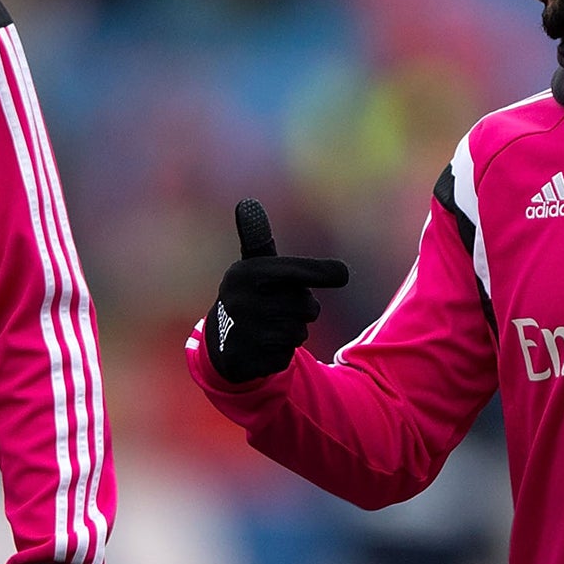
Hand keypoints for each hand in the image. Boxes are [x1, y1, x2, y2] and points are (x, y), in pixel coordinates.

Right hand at [204, 198, 350, 383]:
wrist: (220, 341)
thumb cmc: (249, 295)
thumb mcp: (252, 267)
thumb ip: (258, 238)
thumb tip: (248, 202)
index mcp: (245, 274)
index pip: (294, 272)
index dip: (321, 272)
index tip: (343, 274)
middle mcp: (242, 302)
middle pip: (306, 306)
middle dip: (302, 309)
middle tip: (280, 308)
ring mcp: (244, 334)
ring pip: (300, 333)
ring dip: (293, 332)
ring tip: (270, 327)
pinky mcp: (248, 361)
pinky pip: (287, 356)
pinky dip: (282, 353)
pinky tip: (264, 347)